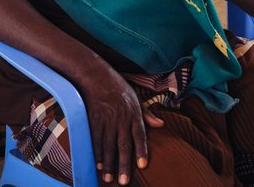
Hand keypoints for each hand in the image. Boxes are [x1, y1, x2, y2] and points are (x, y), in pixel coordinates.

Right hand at [73, 62, 162, 184]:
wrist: (96, 76)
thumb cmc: (118, 87)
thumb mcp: (136, 97)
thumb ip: (147, 114)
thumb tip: (161, 125)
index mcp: (133, 114)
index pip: (139, 135)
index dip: (141, 150)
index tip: (142, 165)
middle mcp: (120, 119)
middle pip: (122, 145)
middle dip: (123, 164)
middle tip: (123, 181)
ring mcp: (106, 120)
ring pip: (108, 145)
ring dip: (108, 163)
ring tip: (109, 178)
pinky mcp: (93, 120)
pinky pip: (95, 139)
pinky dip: (97, 152)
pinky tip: (98, 164)